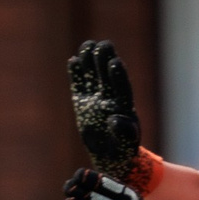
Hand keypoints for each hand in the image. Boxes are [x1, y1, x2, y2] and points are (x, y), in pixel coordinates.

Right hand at [69, 40, 144, 185]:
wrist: (111, 155)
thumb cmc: (122, 149)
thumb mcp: (125, 142)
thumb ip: (123, 130)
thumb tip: (115, 119)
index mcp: (124, 105)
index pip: (121, 87)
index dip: (118, 75)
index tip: (114, 62)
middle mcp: (111, 98)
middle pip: (107, 76)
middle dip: (104, 60)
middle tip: (101, 44)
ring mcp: (96, 99)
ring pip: (93, 77)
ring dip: (89, 61)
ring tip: (86, 45)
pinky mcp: (83, 104)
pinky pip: (79, 86)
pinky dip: (76, 75)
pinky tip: (73, 60)